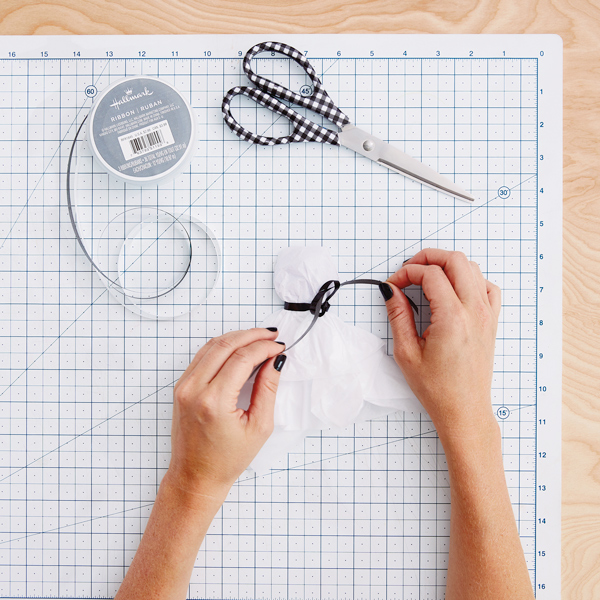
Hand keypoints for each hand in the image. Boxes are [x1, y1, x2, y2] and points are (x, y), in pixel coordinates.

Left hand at [167, 328, 285, 497]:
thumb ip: (267, 389)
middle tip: (271, 335)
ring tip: (258, 338)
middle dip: (252, 336)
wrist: (196, 476)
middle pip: (226, 345)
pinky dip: (222, 347)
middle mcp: (194, 390)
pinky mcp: (181, 387)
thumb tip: (275, 361)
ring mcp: (184, 387)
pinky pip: (202, 356)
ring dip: (237, 337)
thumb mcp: (259, 427)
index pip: (242, 358)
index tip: (279, 347)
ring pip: (212, 346)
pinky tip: (238, 348)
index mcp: (214, 402)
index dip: (264, 348)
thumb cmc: (226, 459)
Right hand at [384, 249, 500, 445]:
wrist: (464, 409)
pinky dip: (469, 278)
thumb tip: (392, 291)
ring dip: (447, 266)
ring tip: (427, 278)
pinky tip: (453, 289)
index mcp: (452, 318)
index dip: (407, 273)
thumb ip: (398, 315)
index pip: (430, 274)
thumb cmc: (437, 388)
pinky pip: (486, 286)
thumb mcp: (407, 352)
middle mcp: (474, 311)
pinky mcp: (491, 320)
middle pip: (455, 260)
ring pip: (472, 268)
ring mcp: (486, 314)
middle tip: (409, 270)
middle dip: (428, 258)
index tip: (394, 284)